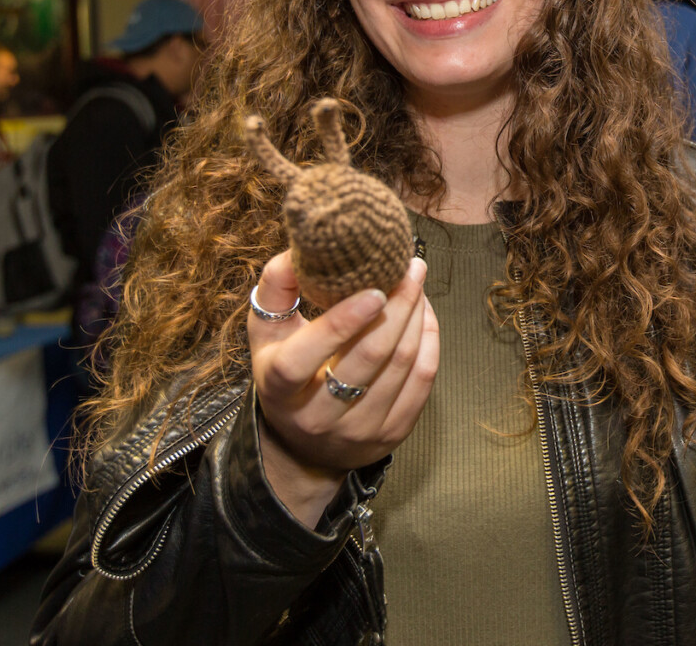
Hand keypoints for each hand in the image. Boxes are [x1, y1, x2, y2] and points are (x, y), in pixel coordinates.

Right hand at [248, 250, 436, 526]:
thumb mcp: (266, 332)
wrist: (304, 445)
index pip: (307, 356)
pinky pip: (423, 381)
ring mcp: (360, 430)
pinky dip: (430, 340)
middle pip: (370, 356)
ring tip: (416, 283)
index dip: (342, 322)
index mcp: (280, 387)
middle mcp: (318, 416)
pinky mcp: (393, 434)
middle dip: (398, 305)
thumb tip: (301, 249)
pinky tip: (424, 314)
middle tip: (412, 266)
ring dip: (416, 316)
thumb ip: (276, 287)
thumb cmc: (284, 369)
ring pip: (403, 364)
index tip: (374, 288)